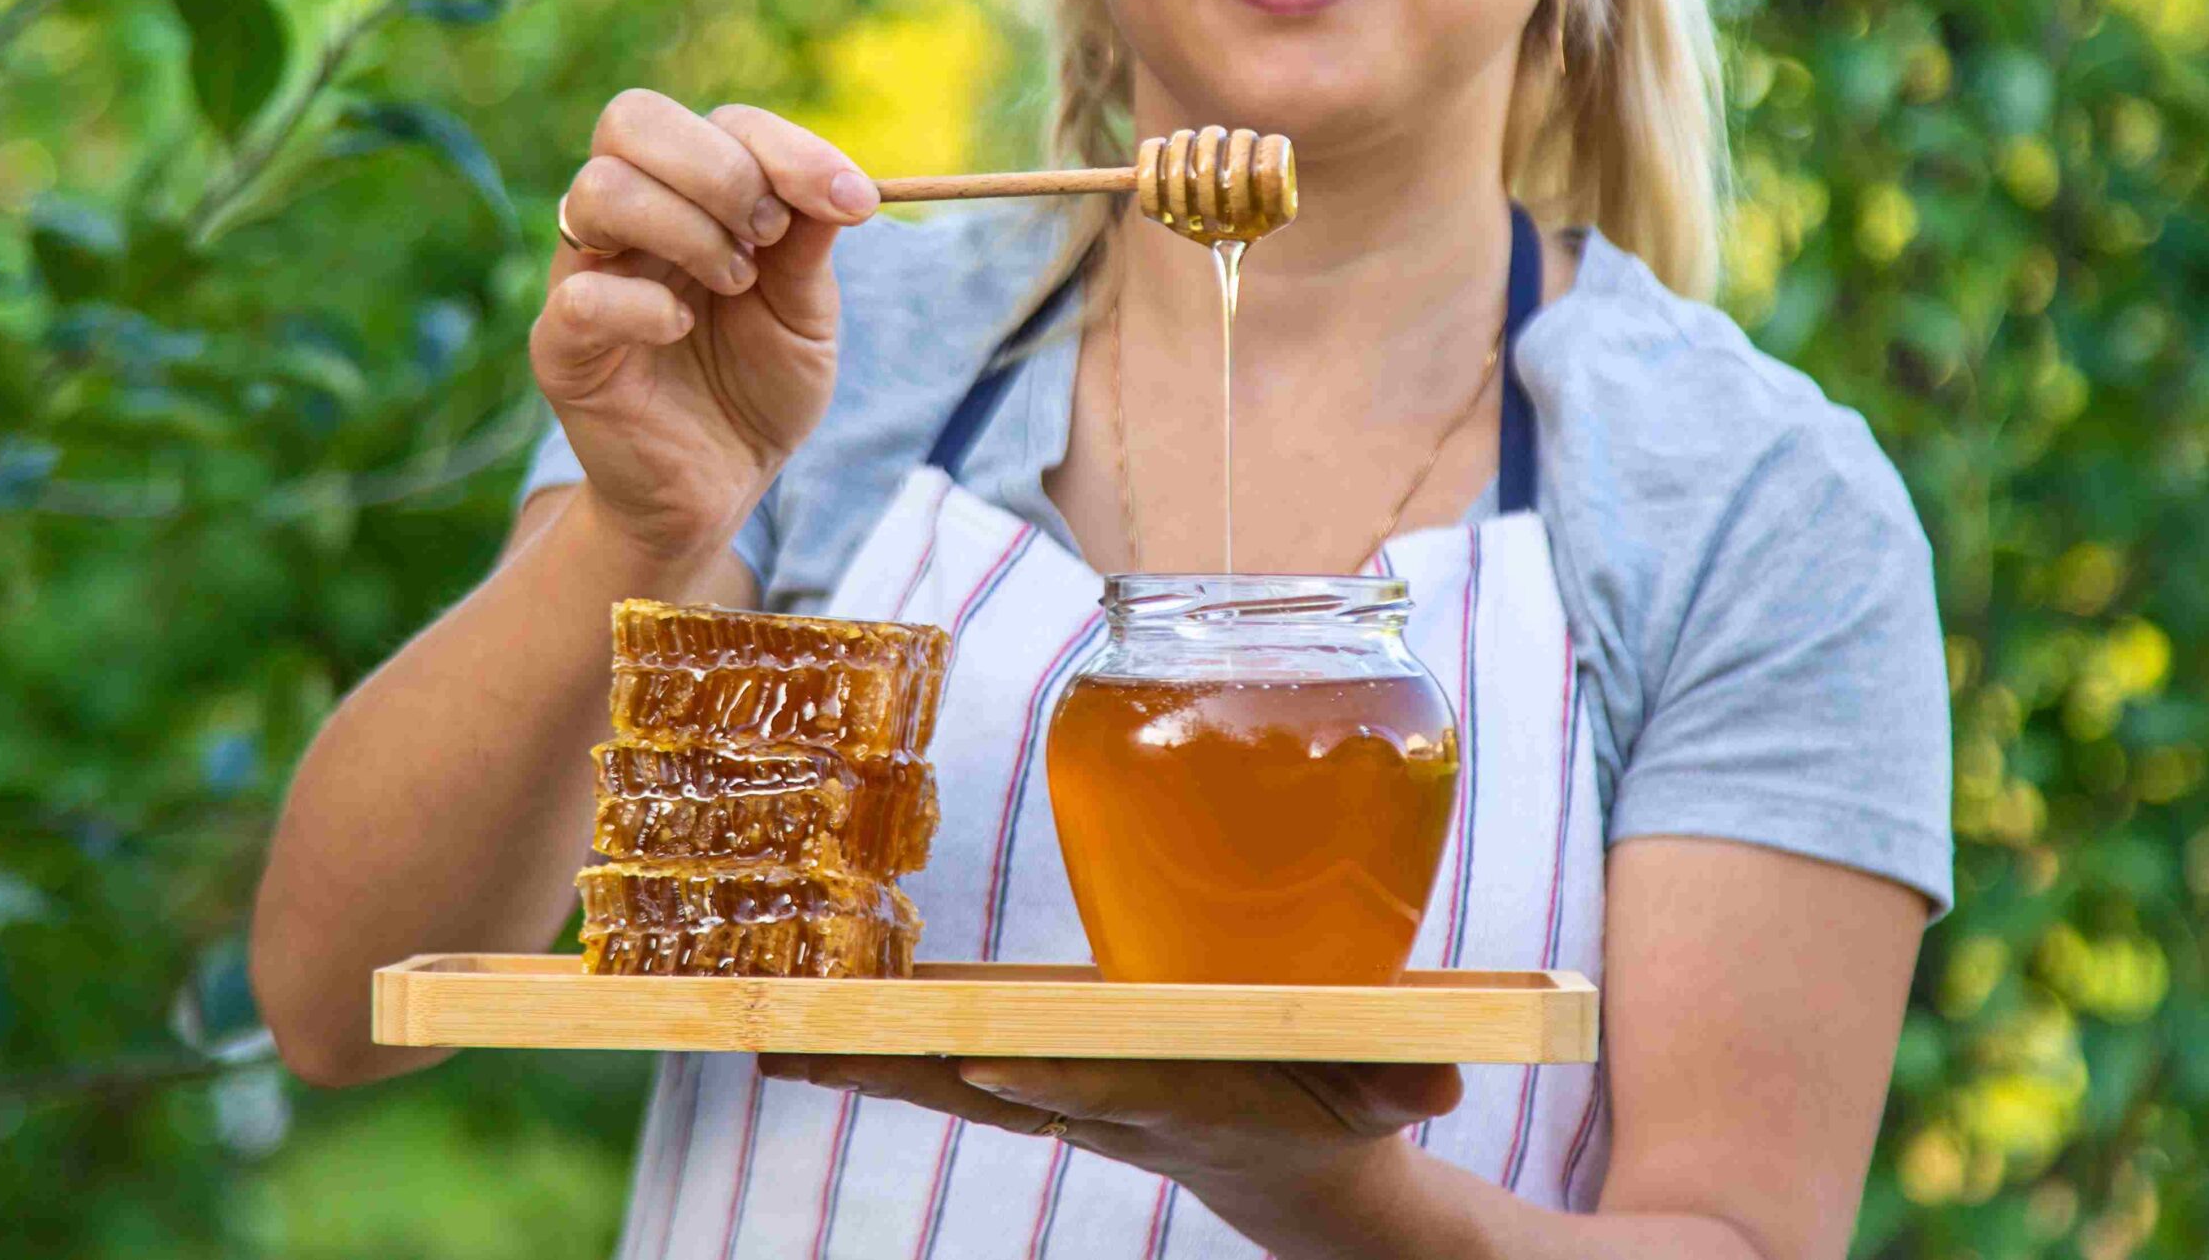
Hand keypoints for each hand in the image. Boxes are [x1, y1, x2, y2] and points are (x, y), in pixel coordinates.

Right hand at [530, 91, 877, 565]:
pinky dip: (643, 303)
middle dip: (722, 170)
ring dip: (686, 227)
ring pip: (598, 190)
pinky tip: (681, 327)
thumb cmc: (758, 388)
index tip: (852, 202)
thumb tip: (844, 185)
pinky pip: (582, 297)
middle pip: (632, 119)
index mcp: (687, 196)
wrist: (720, 486)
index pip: (719, 122)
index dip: (786, 148)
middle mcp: (626, 221)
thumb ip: (811, 243)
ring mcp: (585, 277)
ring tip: (736, 284)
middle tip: (770, 237)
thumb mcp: (806, 312)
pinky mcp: (563, 348)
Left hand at [756, 1053, 1458, 1219]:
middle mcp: (1098, 1104)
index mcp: (1175, 1098)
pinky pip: (943, 1065)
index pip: (1103, 1089)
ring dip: (858, 1064)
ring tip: (763, 1041)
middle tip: (804, 1048)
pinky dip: (870, 1053)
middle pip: (986, 1087)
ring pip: (946, 1078)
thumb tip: (1445, 1080)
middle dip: (899, 1072)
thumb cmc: (1331, 1107)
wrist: (1285, 1170)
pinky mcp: (1039, 1081)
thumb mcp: (1377, 1097)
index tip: (986, 1060)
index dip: (1047, 1077)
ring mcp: (1061, 1098)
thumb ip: (1403, 1081)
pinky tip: (791, 1038)